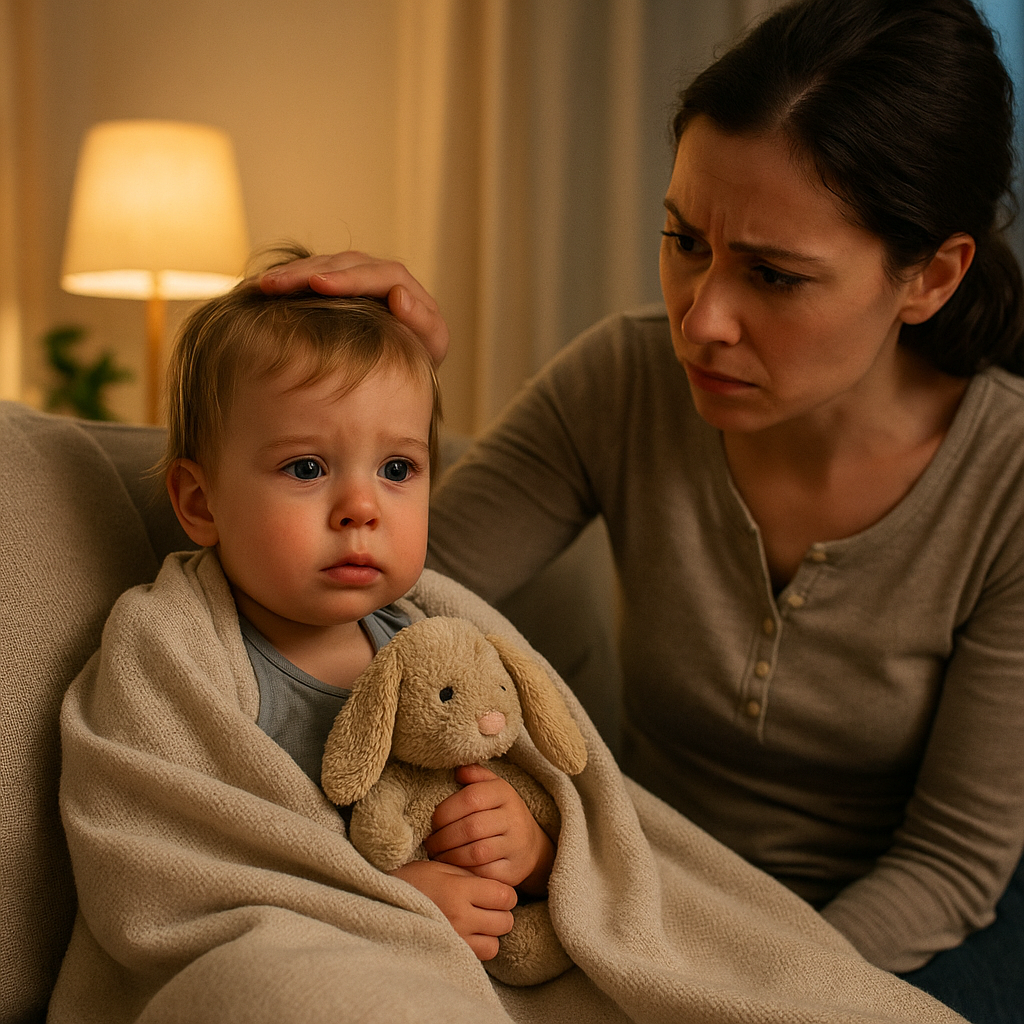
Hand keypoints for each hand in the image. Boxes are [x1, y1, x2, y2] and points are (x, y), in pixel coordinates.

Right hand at [258, 250, 448, 365]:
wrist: (410, 370)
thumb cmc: (423, 360)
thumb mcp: (432, 347)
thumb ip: (424, 323)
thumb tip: (398, 296)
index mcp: (407, 288)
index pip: (378, 274)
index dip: (349, 278)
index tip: (320, 285)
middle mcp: (380, 276)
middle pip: (344, 263)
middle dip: (308, 272)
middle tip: (277, 284)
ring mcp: (357, 279)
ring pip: (324, 266)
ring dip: (293, 274)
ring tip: (265, 285)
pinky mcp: (338, 287)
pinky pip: (312, 277)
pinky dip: (290, 281)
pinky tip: (265, 288)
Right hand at [389, 859, 515, 960]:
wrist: (381, 902)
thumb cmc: (414, 880)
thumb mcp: (442, 868)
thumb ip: (471, 876)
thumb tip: (498, 887)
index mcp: (460, 890)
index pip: (505, 897)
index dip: (506, 894)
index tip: (495, 892)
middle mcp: (460, 916)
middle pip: (505, 922)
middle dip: (501, 913)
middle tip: (487, 907)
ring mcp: (455, 939)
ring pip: (495, 944)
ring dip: (490, 934)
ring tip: (476, 923)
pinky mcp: (448, 954)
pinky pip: (479, 957)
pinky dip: (478, 947)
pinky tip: (467, 935)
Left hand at [424, 764, 555, 896]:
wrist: (531, 846)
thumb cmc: (500, 813)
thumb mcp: (492, 788)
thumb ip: (475, 775)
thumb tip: (457, 770)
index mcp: (505, 793)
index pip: (471, 798)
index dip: (446, 811)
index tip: (433, 822)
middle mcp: (514, 818)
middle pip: (471, 827)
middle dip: (443, 837)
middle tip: (429, 843)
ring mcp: (516, 846)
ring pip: (476, 852)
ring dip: (449, 856)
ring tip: (436, 855)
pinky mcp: (513, 871)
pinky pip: (483, 873)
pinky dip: (463, 871)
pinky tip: (453, 868)